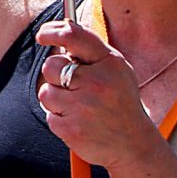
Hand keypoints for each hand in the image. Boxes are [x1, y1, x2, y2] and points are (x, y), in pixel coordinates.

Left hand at [33, 21, 162, 170]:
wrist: (133, 145)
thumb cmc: (120, 103)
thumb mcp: (117, 72)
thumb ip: (92, 53)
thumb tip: (59, 32)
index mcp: (110, 64)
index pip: (74, 36)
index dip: (53, 32)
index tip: (42, 35)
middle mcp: (97, 82)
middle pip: (51, 65)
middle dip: (55, 75)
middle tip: (73, 87)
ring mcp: (83, 107)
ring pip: (45, 92)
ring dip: (56, 99)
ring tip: (79, 107)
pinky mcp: (70, 128)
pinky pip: (49, 115)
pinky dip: (59, 119)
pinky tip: (79, 122)